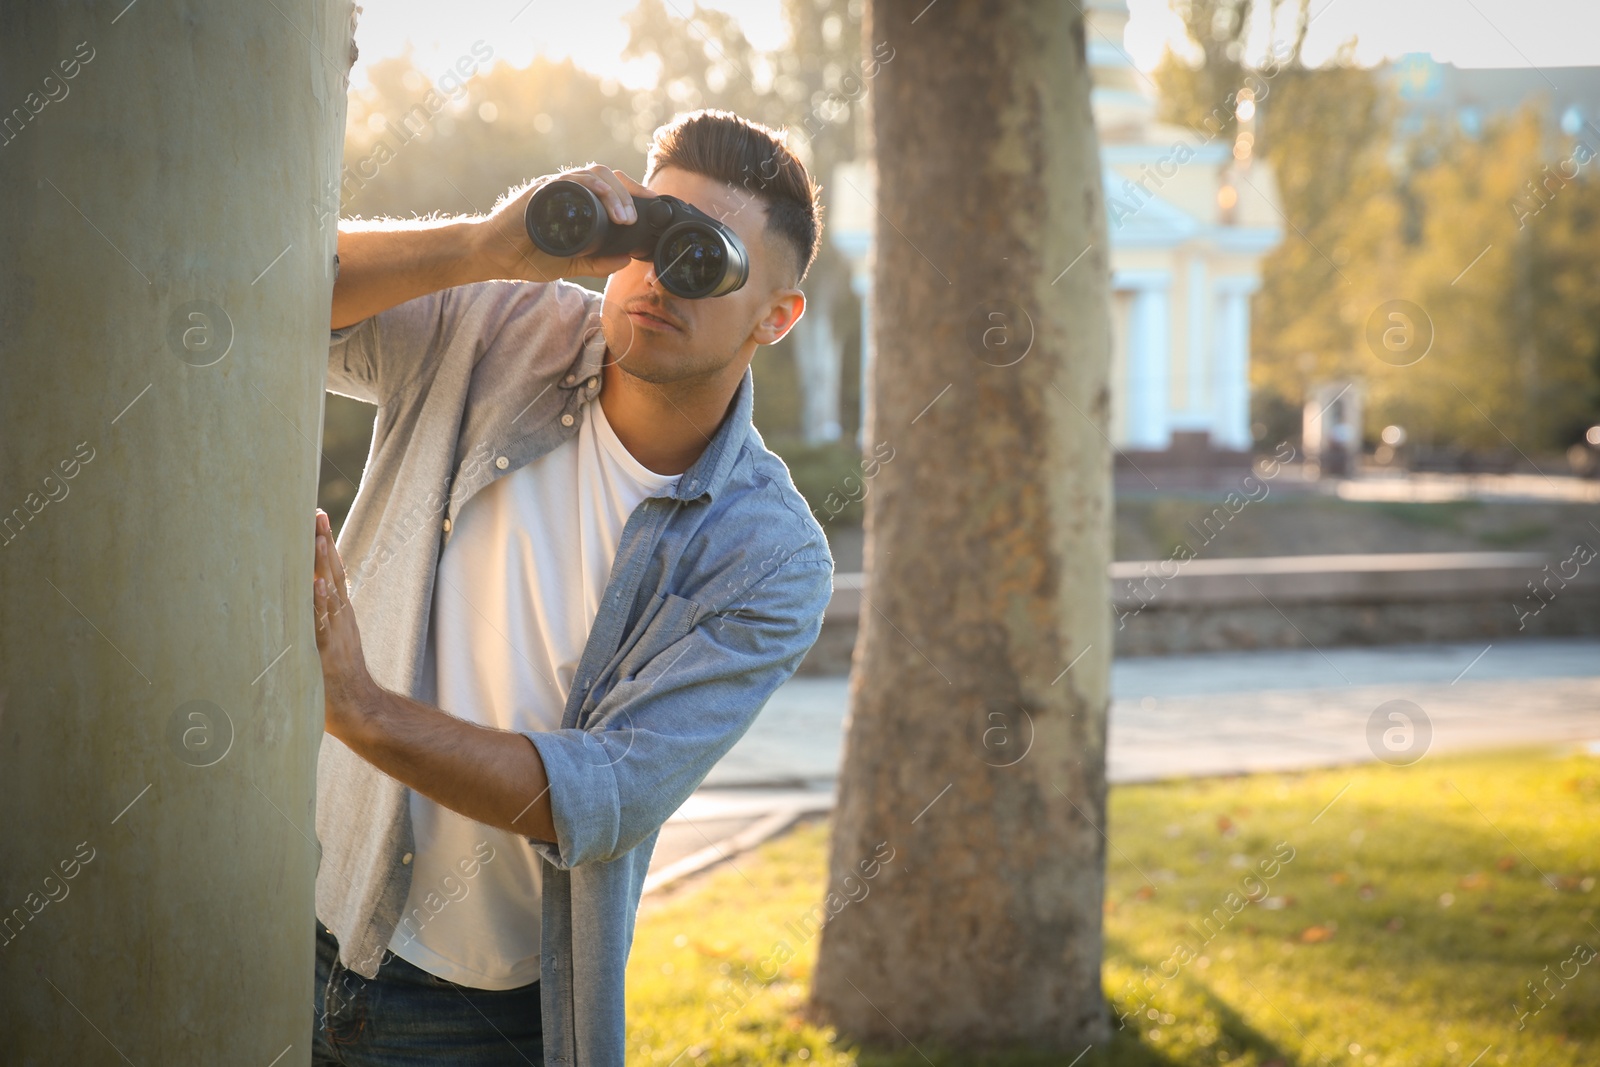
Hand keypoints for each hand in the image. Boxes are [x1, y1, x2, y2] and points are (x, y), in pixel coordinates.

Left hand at [312, 509, 374, 742]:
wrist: (360, 711)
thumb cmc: (335, 684)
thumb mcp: (323, 647)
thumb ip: (312, 627)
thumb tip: (297, 609)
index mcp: (338, 614)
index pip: (330, 572)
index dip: (323, 546)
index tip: (315, 517)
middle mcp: (340, 617)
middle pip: (332, 572)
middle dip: (323, 542)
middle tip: (315, 512)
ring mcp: (336, 632)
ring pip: (330, 590)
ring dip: (324, 563)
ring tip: (318, 536)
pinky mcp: (329, 650)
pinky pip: (325, 621)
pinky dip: (322, 601)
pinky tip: (318, 583)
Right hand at [477, 164, 652, 282]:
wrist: (494, 256)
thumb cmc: (528, 255)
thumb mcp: (571, 263)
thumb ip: (597, 262)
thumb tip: (627, 259)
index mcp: (579, 203)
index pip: (612, 188)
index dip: (633, 193)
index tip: (653, 206)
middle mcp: (570, 191)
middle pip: (608, 177)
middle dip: (629, 194)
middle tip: (636, 220)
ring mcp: (556, 189)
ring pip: (593, 174)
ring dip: (614, 192)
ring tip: (624, 217)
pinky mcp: (542, 192)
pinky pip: (569, 180)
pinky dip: (588, 184)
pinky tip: (601, 193)